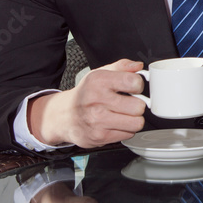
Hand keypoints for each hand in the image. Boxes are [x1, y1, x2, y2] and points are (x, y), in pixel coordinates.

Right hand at [29, 59, 146, 147]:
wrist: (64, 116)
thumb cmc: (85, 94)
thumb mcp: (100, 74)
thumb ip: (122, 67)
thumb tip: (138, 66)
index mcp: (98, 81)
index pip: (134, 82)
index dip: (138, 85)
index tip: (133, 87)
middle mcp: (97, 101)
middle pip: (138, 106)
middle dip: (137, 105)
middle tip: (129, 104)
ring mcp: (98, 121)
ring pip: (136, 123)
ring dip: (134, 119)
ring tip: (124, 114)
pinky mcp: (100, 137)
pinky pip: (128, 134)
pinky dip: (125, 130)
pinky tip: (115, 123)